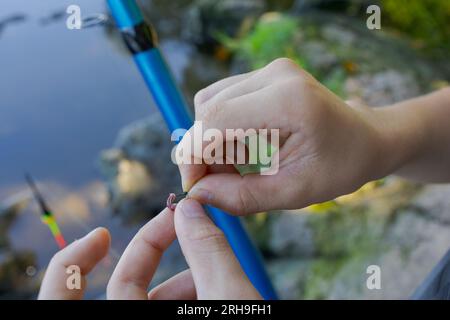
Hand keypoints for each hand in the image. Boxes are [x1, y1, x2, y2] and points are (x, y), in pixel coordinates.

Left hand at [38, 199, 260, 299]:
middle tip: (186, 226)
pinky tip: (220, 294)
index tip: (100, 235)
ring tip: (221, 274)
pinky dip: (190, 300)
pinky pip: (172, 317)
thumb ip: (208, 251)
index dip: (71, 263)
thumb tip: (188, 211)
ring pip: (152, 305)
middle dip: (153, 254)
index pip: (64, 302)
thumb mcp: (231, 299)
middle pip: (124, 292)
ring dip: (184, 280)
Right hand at [178, 58, 387, 214]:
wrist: (366, 138)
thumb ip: (242, 196)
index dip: (195, 154)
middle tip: (217, 184)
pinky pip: (223, 100)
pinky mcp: (265, 75)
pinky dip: (222, 129)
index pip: (217, 119)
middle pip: (209, 110)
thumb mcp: (294, 192)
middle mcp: (276, 75)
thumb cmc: (340, 166)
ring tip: (236, 168)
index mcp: (288, 100)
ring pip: (211, 104)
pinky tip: (242, 150)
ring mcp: (270, 70)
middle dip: (203, 151)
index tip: (194, 187)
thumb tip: (197, 194)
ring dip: (212, 141)